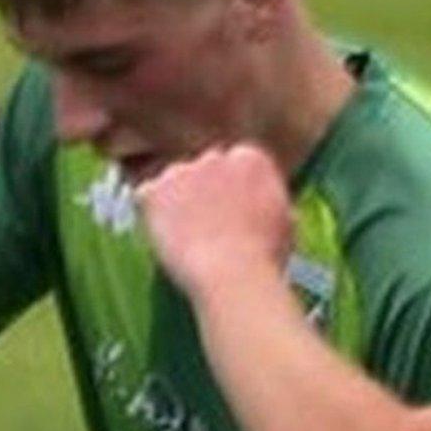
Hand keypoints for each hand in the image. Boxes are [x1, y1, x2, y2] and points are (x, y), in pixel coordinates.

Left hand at [135, 145, 292, 297]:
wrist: (232, 275)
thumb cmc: (264, 258)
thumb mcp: (284, 222)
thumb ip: (269, 201)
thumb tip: (266, 204)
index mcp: (251, 159)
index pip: (233, 165)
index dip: (228, 191)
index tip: (227, 211)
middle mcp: (215, 155)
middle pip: (201, 170)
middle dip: (200, 193)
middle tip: (203, 226)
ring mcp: (181, 171)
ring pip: (172, 183)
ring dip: (175, 204)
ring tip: (187, 239)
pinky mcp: (154, 190)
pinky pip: (145, 197)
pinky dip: (150, 216)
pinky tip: (168, 239)